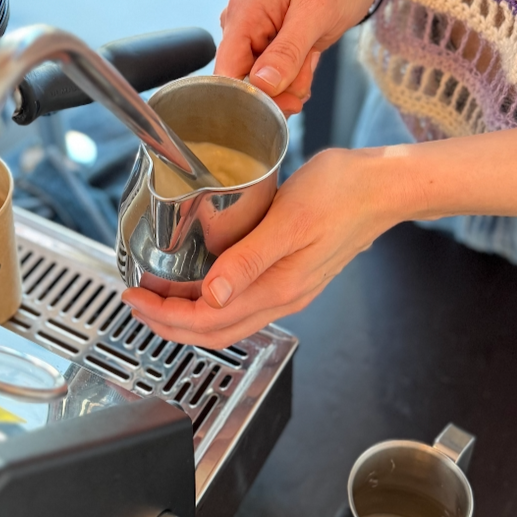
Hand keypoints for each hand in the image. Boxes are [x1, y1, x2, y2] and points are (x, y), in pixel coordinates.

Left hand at [122, 147, 406, 347]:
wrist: (381, 187)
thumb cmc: (341, 194)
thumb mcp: (289, 221)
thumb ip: (249, 259)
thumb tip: (213, 296)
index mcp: (279, 287)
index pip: (209, 320)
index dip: (166, 316)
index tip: (135, 299)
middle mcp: (283, 296)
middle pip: (215, 330)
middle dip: (169, 323)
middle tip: (135, 303)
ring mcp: (289, 288)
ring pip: (228, 320)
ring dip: (188, 315)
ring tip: (158, 297)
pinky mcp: (292, 274)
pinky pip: (244, 302)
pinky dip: (212, 301)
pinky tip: (201, 284)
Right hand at [216, 0, 380, 114]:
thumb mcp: (317, 11)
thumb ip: (288, 50)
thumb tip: (262, 84)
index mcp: (244, 12)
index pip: (226, 68)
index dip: (247, 94)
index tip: (280, 104)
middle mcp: (242, 24)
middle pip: (244, 80)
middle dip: (277, 90)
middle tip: (305, 78)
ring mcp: (254, 36)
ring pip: (262, 83)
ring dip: (290, 83)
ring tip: (311, 58)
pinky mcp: (268, 45)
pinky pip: (274, 77)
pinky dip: (294, 78)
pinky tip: (308, 59)